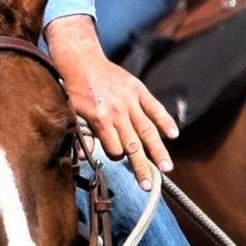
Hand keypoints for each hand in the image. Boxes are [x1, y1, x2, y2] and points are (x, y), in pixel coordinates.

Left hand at [43, 15, 177, 186]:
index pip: (114, 148)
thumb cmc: (73, 89)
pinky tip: (173, 135)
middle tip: (151, 186)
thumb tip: (84, 156)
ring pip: (147, 130)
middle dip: (142, 167)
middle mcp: (117, 111)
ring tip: (167, 168)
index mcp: (100, 118)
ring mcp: (130, 100)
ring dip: (158, 150)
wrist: (80, 59)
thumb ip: (81, 134)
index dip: (117, 156)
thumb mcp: (71, 113)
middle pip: (133, 144)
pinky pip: (155, 107)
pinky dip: (165, 120)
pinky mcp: (138, 89)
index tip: (118, 157)